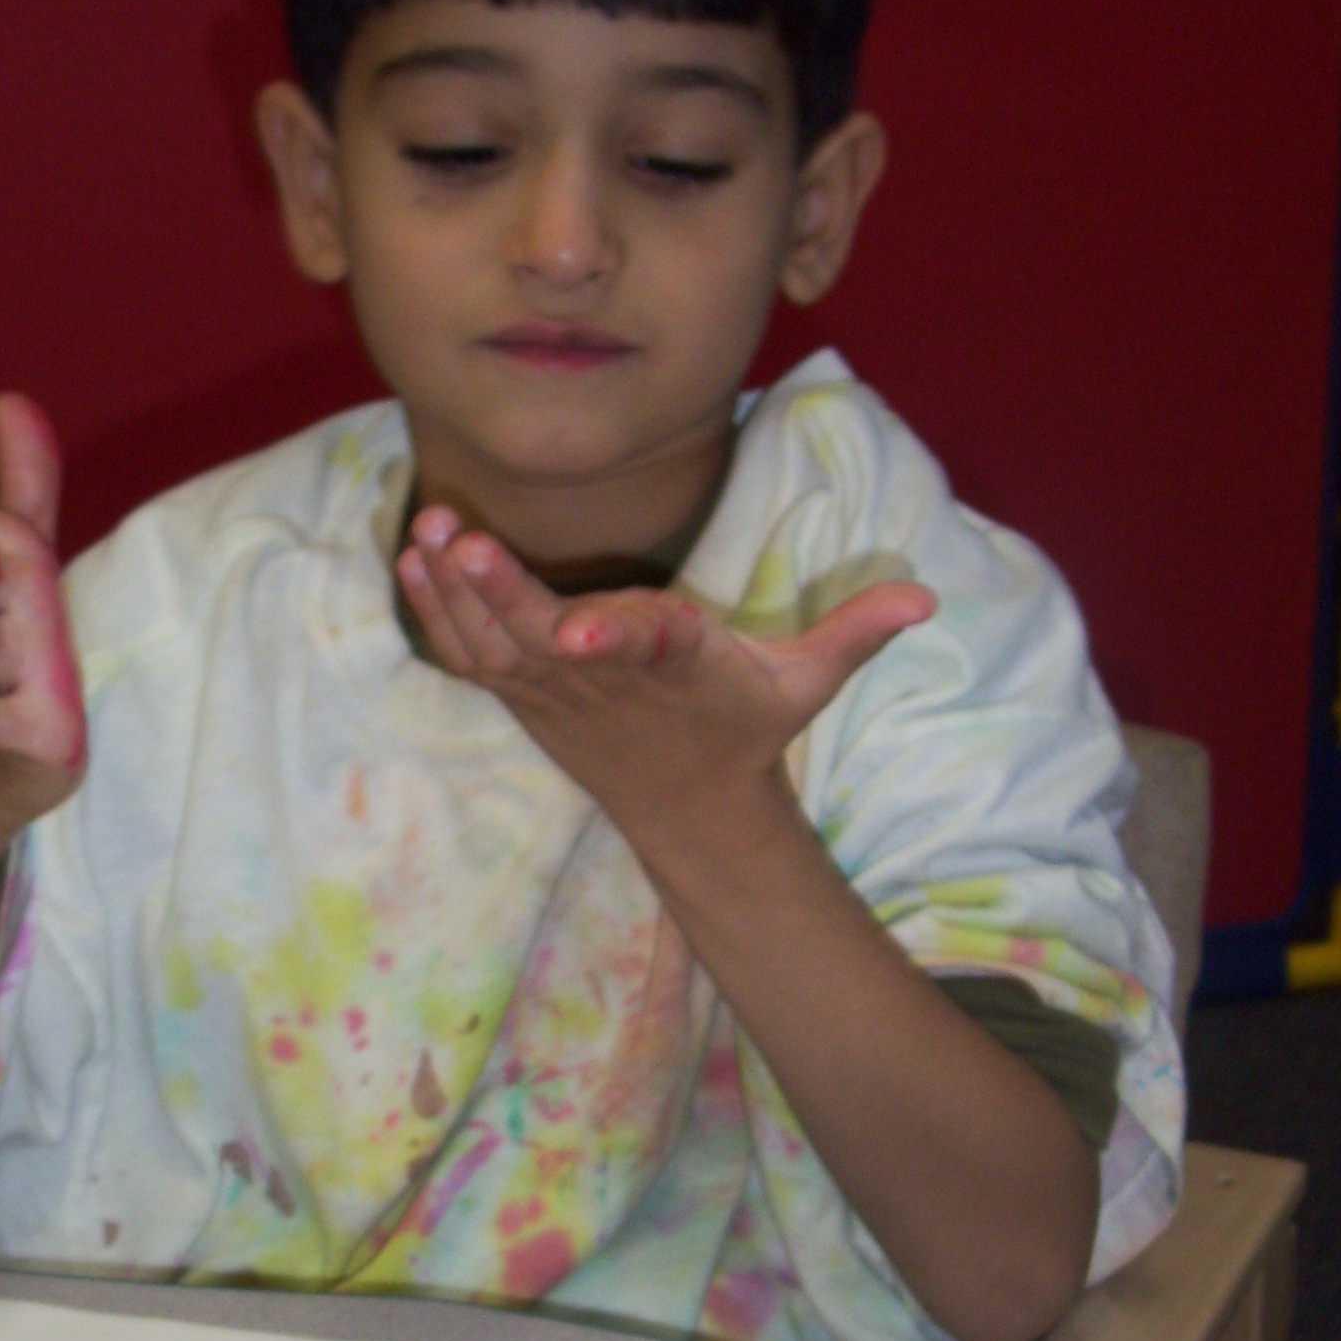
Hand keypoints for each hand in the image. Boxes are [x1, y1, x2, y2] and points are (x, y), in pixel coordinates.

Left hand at [394, 509, 934, 864]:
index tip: (575, 630)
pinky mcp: (526, 696)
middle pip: (544, 634)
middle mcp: (607, 677)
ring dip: (454, 591)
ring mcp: (558, 691)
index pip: (645, 641)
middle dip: (499, 590)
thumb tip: (927, 599)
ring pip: (494, 643)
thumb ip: (855, 630)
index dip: (611, 633)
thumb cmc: (744, 724)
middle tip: (458, 535)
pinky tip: (412, 561)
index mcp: (677, 661)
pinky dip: (438, 615)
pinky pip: (471, 656)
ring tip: (425, 532)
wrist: (688, 809)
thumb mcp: (808, 680)